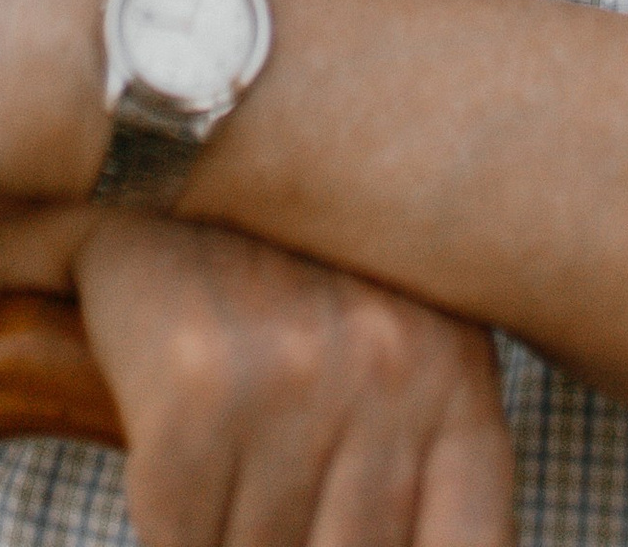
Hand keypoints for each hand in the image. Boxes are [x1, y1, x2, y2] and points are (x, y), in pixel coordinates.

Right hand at [76, 212, 512, 546]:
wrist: (179, 123)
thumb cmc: (297, 250)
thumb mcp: (402, 334)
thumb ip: (422, 455)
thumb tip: (395, 534)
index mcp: (454, 375)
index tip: (363, 536)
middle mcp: (387, 376)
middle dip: (303, 546)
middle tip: (281, 507)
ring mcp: (293, 379)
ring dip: (232, 541)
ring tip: (230, 474)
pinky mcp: (194, 385)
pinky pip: (179, 532)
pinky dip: (173, 525)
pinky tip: (175, 465)